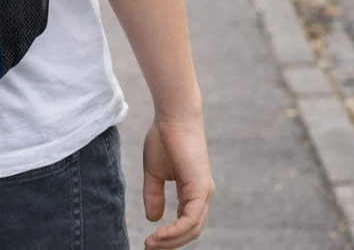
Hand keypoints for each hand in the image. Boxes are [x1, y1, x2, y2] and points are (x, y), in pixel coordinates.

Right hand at [142, 115, 213, 248]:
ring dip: (171, 241)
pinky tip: (159, 234)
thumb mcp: (154, 172)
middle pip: (191, 231)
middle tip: (149, 248)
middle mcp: (202, 195)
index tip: (149, 241)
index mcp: (193, 191)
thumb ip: (154, 195)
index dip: (169, 235)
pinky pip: (191, 219)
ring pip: (192, 229)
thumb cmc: (163, 138)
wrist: (171, 116)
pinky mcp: (200, 187)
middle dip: (170, 243)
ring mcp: (203, 192)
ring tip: (151, 244)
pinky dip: (175, 231)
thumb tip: (153, 219)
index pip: (186, 223)